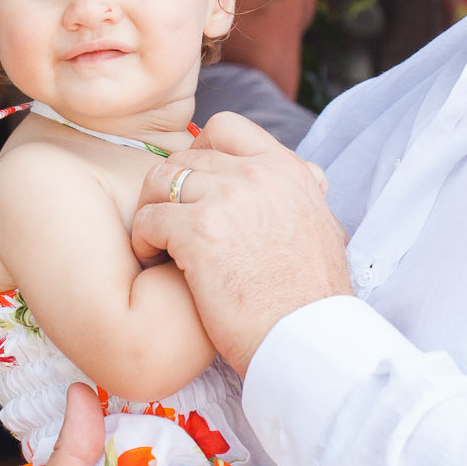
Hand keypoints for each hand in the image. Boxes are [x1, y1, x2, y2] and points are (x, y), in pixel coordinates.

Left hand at [131, 112, 352, 374]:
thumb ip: (305, 194)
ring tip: (154, 242)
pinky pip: (147, 219)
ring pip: (158, 181)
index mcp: (286, 169)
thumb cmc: (312, 297)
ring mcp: (225, 199)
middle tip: (167, 222)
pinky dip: (142, 239)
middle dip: (169, 189)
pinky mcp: (198, 233)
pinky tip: (153, 260)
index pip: (225, 127)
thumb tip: (309, 176)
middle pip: (184, 157)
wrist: (308, 338)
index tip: (194, 185)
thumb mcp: (324, 227)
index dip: (199, 151)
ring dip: (150, 210)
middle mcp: (256, 174)